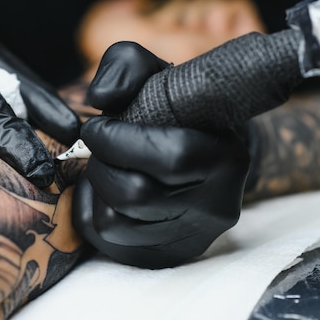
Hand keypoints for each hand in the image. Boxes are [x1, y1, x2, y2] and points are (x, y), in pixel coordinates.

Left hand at [72, 42, 251, 267]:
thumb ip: (127, 65)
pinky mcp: (167, 255)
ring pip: (115, 221)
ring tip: (106, 164)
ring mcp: (192, 237)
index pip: (171, 157)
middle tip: (100, 145)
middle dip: (102, 163)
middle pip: (135, 194)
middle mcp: (216, 207)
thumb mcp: (160, 74)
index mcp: (227, 158)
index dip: (119, 140)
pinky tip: (105, 188)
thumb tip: (99, 96)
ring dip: (96, 186)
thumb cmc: (179, 111)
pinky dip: (92, 210)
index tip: (97, 125)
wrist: (206, 155)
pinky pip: (107, 241)